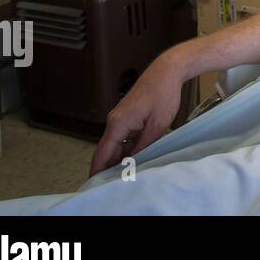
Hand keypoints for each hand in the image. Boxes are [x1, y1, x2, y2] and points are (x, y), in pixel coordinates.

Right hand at [89, 51, 185, 176]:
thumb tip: (131, 164)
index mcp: (118, 124)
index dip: (97, 171)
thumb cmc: (163, 95)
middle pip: (107, 150)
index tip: (94, 187)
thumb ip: (142, 146)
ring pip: (115, 144)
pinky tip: (134, 159)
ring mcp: (119, 118)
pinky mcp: (127, 115)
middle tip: (114, 187)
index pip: (102, 154)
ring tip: (124, 177)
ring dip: (118, 159)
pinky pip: (122, 136)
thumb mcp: (157, 126)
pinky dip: (125, 148)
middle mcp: (113, 121)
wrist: (166, 71)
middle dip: (108, 169)